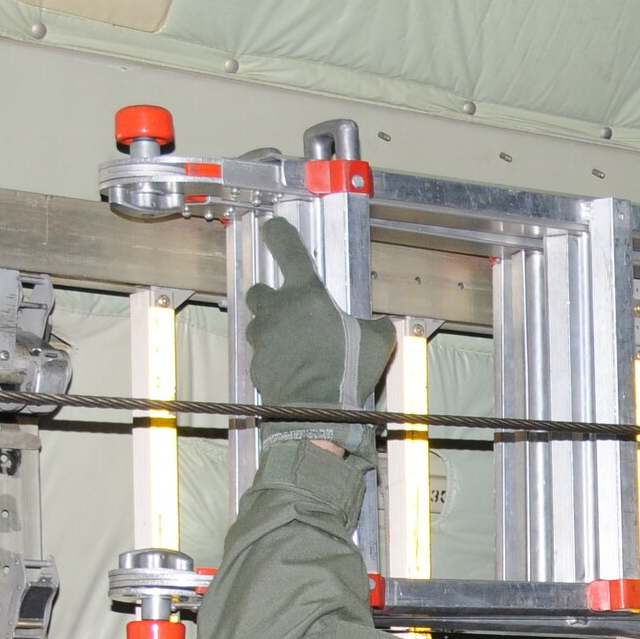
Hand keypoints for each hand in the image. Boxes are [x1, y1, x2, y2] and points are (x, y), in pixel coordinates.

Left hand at [246, 217, 396, 470]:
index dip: (280, 234)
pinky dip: (273, 360)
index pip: (289, 251)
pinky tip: (291, 372)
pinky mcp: (257, 365)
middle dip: (270, 299)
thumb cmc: (347, 370)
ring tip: (291, 347)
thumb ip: (377, 327)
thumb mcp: (377, 343)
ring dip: (270, 330)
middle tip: (289, 312)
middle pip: (259, 292)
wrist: (317, 412)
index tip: (272, 226)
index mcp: (306, 294)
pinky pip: (261, 356)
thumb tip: (382, 326)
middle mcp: (278, 310)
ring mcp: (263, 339)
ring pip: (257, 325)